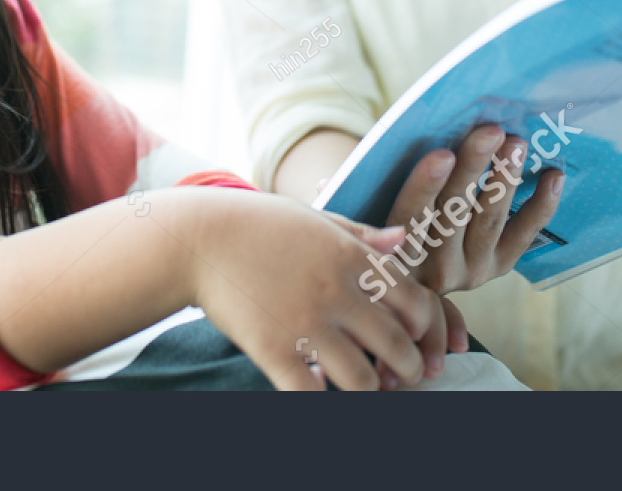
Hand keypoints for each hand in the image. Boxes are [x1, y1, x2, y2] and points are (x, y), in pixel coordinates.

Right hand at [185, 189, 452, 390]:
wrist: (198, 239)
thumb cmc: (256, 224)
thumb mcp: (314, 218)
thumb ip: (361, 233)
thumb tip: (404, 240)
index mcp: (351, 256)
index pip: (415, 302)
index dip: (424, 328)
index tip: (415, 338)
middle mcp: (336, 291)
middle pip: (396, 346)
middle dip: (407, 369)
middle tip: (400, 376)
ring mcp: (305, 324)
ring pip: (363, 380)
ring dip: (370, 392)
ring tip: (365, 389)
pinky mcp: (274, 351)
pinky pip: (314, 395)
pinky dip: (324, 402)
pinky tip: (319, 391)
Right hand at [376, 123, 562, 293]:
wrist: (411, 282)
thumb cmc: (384, 230)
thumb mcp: (363, 223)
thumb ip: (371, 190)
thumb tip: (356, 155)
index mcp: (393, 255)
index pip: (409, 217)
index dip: (425, 186)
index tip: (443, 155)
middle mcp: (431, 270)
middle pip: (454, 212)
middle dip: (474, 168)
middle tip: (490, 132)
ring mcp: (468, 271)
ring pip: (489, 220)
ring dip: (505, 179)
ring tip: (516, 143)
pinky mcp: (496, 268)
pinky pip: (521, 236)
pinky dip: (540, 206)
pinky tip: (553, 177)